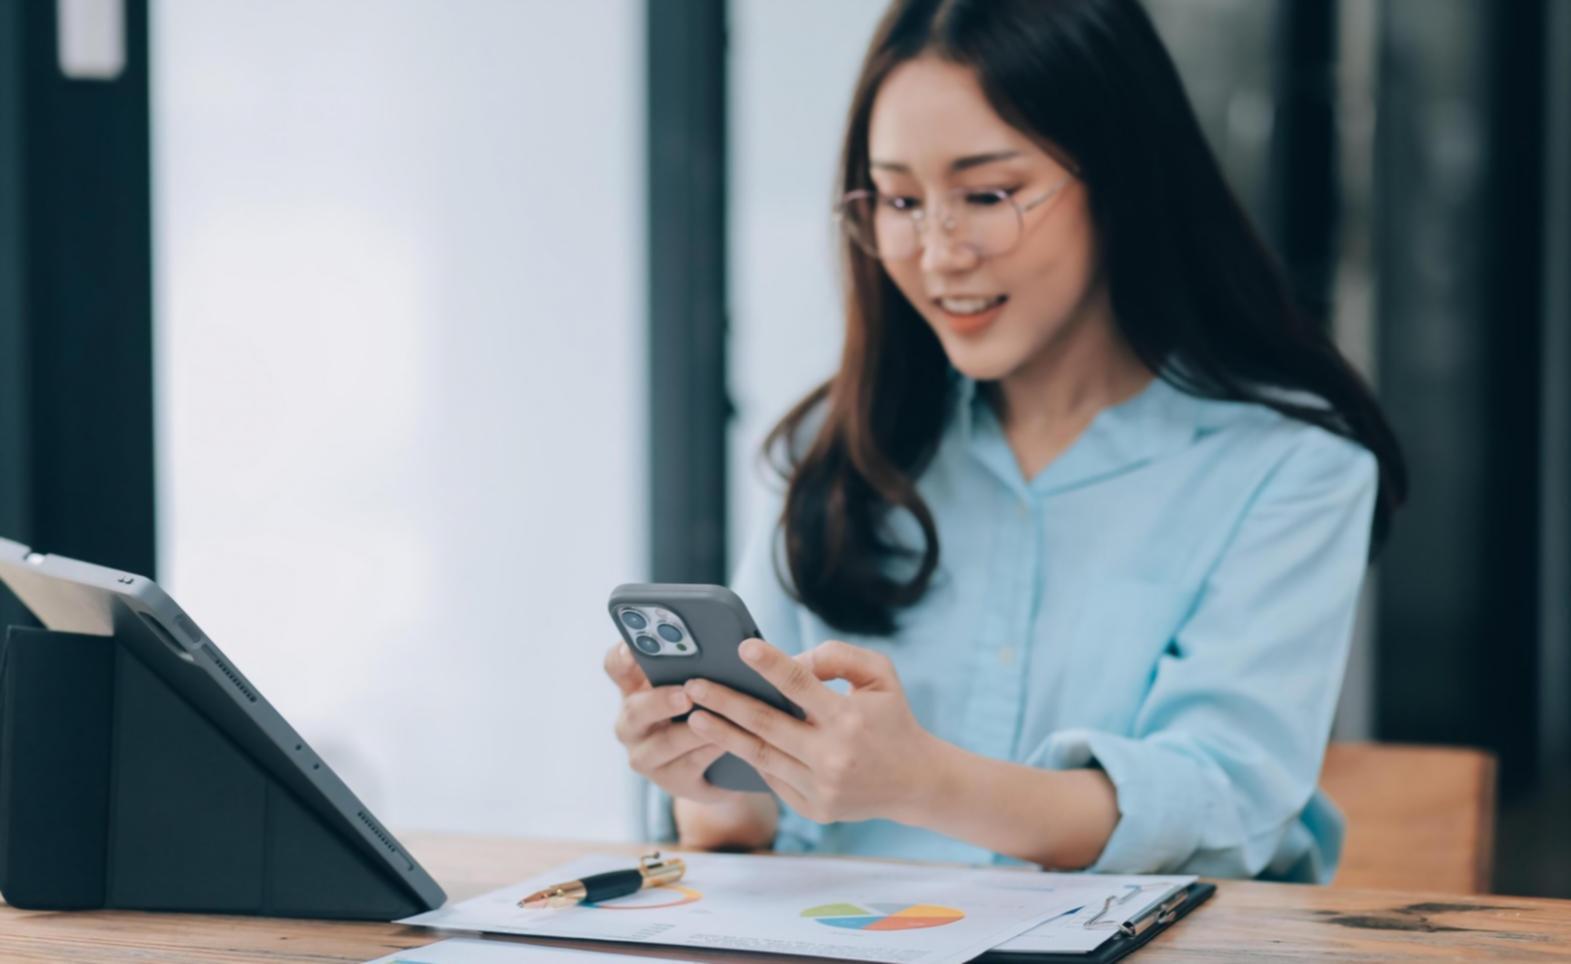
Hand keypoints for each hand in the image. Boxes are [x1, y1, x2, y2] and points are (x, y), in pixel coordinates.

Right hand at [603, 642, 753, 805]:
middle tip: (686, 695)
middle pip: (634, 710)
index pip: (616, 667)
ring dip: (690, 731)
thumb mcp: (694, 684)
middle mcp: (632, 724)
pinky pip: (689, 765)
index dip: (622, 657)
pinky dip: (708, 750)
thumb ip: (695, 664)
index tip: (635, 648)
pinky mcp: (671, 781)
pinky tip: (727, 742)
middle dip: (660, 702)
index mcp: (634, 689)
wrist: (722, 763)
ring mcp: (646, 756)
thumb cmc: (707, 707)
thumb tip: (718, 640)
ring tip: (713, 719)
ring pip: (663, 743)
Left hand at [682, 638, 938, 823]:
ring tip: (695, 718)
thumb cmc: (893, 719)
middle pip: (766, 724)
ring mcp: (821, 786)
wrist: (916, 782)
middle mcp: (833, 754)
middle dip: (724, 702)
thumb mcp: (880, 676)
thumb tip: (793, 661)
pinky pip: (774, 779)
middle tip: (693, 685)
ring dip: (724, 736)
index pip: (800, 684)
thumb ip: (838, 657)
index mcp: (849, 717)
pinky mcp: (815, 809)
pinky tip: (728, 744)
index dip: (769, 664)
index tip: (741, 648)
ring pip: (761, 756)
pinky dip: (751, 760)